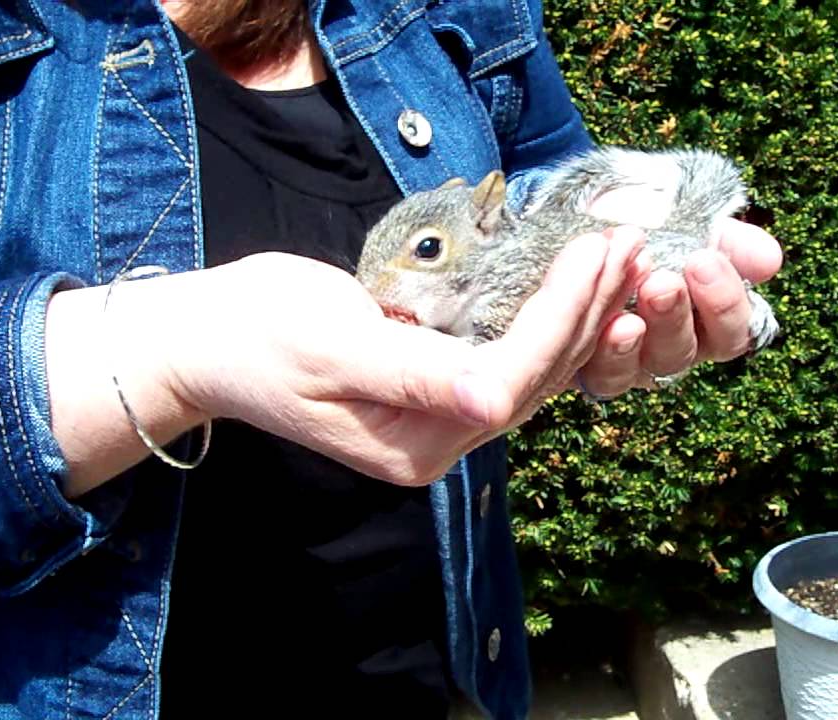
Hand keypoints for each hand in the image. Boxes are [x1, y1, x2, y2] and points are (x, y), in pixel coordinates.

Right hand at [162, 235, 640, 485]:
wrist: (209, 340)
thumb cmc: (259, 338)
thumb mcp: (333, 350)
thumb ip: (414, 378)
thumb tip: (491, 404)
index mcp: (415, 446)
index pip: (510, 382)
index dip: (559, 319)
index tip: (593, 255)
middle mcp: (440, 440)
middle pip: (535, 377)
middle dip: (587, 310)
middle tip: (628, 241)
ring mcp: (441, 415)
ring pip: (532, 366)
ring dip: (579, 310)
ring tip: (618, 250)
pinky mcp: (439, 381)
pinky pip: (508, 350)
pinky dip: (545, 311)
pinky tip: (573, 274)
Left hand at [574, 191, 782, 397]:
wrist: (574, 219)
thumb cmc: (635, 217)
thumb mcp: (681, 215)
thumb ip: (726, 238)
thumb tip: (769, 259)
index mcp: (704, 315)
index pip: (733, 328)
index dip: (724, 301)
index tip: (704, 260)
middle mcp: (670, 344)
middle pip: (687, 351)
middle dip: (676, 314)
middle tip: (662, 281)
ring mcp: (630, 361)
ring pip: (647, 367)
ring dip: (640, 335)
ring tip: (623, 301)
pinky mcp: (589, 368)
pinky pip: (605, 376)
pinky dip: (608, 352)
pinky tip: (605, 323)